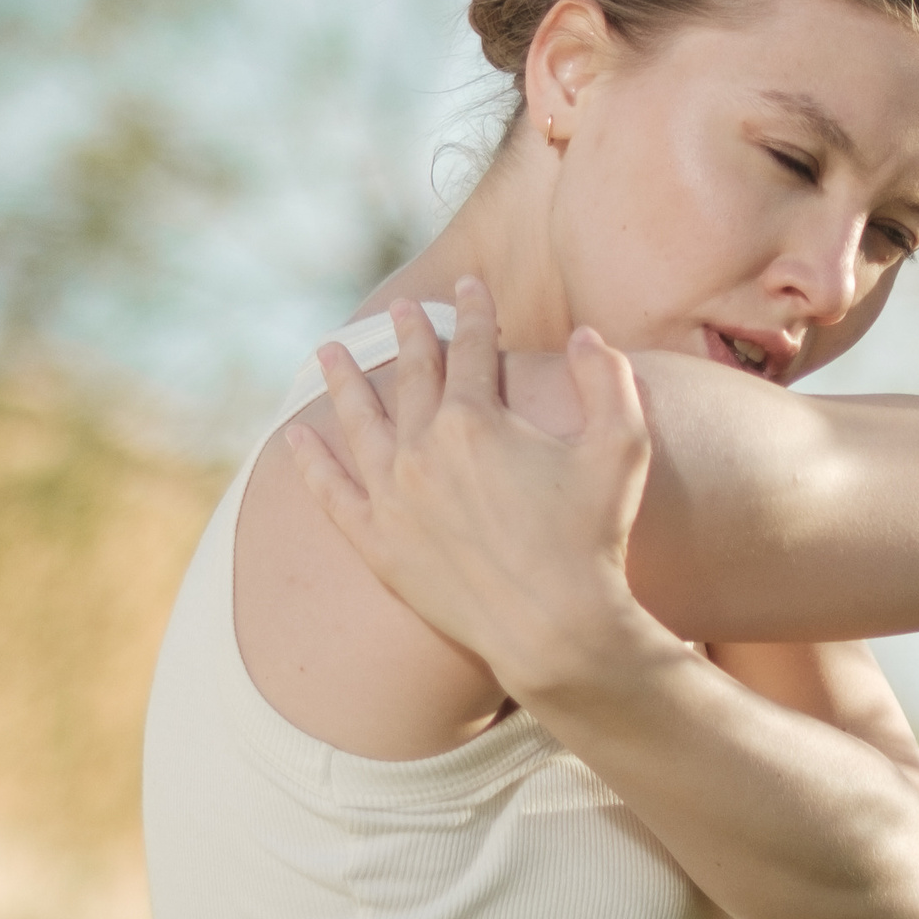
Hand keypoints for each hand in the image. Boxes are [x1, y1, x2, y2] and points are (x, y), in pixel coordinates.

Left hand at [281, 279, 658, 697]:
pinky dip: (311, 463)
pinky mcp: (378, 544)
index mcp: (476, 420)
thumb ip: (609, 380)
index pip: (472, 350)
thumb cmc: (595, 539)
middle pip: (411, 377)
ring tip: (328, 352)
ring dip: (343, 383)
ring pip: (359, 424)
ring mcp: (393, 498)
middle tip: (401, 310)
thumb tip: (587, 336)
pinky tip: (297, 437)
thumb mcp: (622, 448)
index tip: (470, 289)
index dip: (475, 314)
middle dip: (409, 337)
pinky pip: (331, 494)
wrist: (555, 629)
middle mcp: (422, 450)